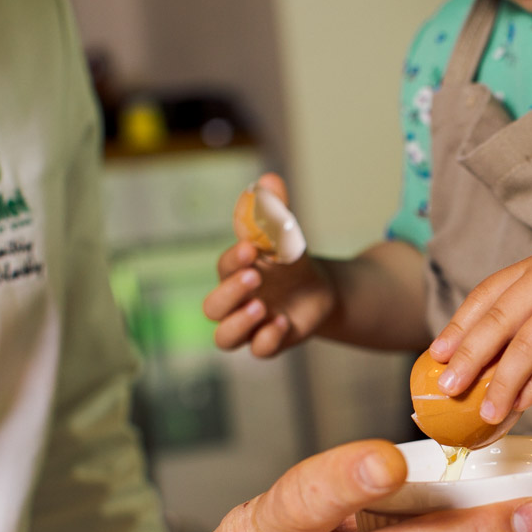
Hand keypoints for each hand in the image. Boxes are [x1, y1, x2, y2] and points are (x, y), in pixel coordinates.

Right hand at [203, 173, 336, 356]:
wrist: (319, 289)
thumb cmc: (290, 260)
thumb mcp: (286, 235)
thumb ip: (274, 212)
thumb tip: (269, 179)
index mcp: (234, 271)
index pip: (223, 267)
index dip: (234, 259)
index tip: (252, 248)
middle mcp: (234, 302)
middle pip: (212, 307)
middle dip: (230, 293)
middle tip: (255, 277)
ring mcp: (250, 325)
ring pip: (225, 338)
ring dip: (238, 324)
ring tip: (260, 308)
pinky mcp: (269, 342)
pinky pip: (258, 351)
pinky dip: (267, 339)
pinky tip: (284, 323)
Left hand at [428, 248, 531, 424]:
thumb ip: (530, 312)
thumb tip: (490, 359)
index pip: (485, 297)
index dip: (458, 328)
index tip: (436, 356)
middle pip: (497, 322)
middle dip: (468, 358)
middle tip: (447, 387)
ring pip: (524, 349)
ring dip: (500, 385)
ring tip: (484, 413)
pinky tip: (519, 407)